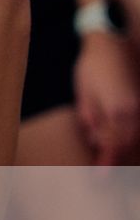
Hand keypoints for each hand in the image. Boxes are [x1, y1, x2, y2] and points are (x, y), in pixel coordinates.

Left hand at [75, 29, 139, 164]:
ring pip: (136, 136)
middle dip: (117, 158)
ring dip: (125, 148)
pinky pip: (138, 125)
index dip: (107, 162)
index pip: (114, 145)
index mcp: (117, 110)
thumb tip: (95, 139)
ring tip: (112, 159)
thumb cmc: (92, 67)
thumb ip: (90, 119)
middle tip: (105, 172)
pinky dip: (131, 136)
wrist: (110, 42)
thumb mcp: (84, 94)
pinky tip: (122, 140)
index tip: (100, 176)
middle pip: (128, 143)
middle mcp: (133, 110)